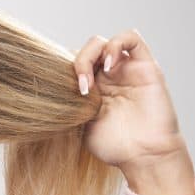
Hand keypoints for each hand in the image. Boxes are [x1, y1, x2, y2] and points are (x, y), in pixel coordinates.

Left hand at [72, 29, 187, 170]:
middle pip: (85, 52)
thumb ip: (69, 103)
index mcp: (93, 88)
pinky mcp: (146, 66)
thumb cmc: (115, 146)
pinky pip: (131, 38)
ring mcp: (126, 70)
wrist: (144, 156)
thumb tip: (48, 88)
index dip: (64, 71)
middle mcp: (109, 77)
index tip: (63, 94)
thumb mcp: (80, 124)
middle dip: (76, 65)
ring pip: (104, 42)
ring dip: (91, 55)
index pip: (73, 64)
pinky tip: (108, 65)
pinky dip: (115, 45)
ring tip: (90, 80)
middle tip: (79, 89)